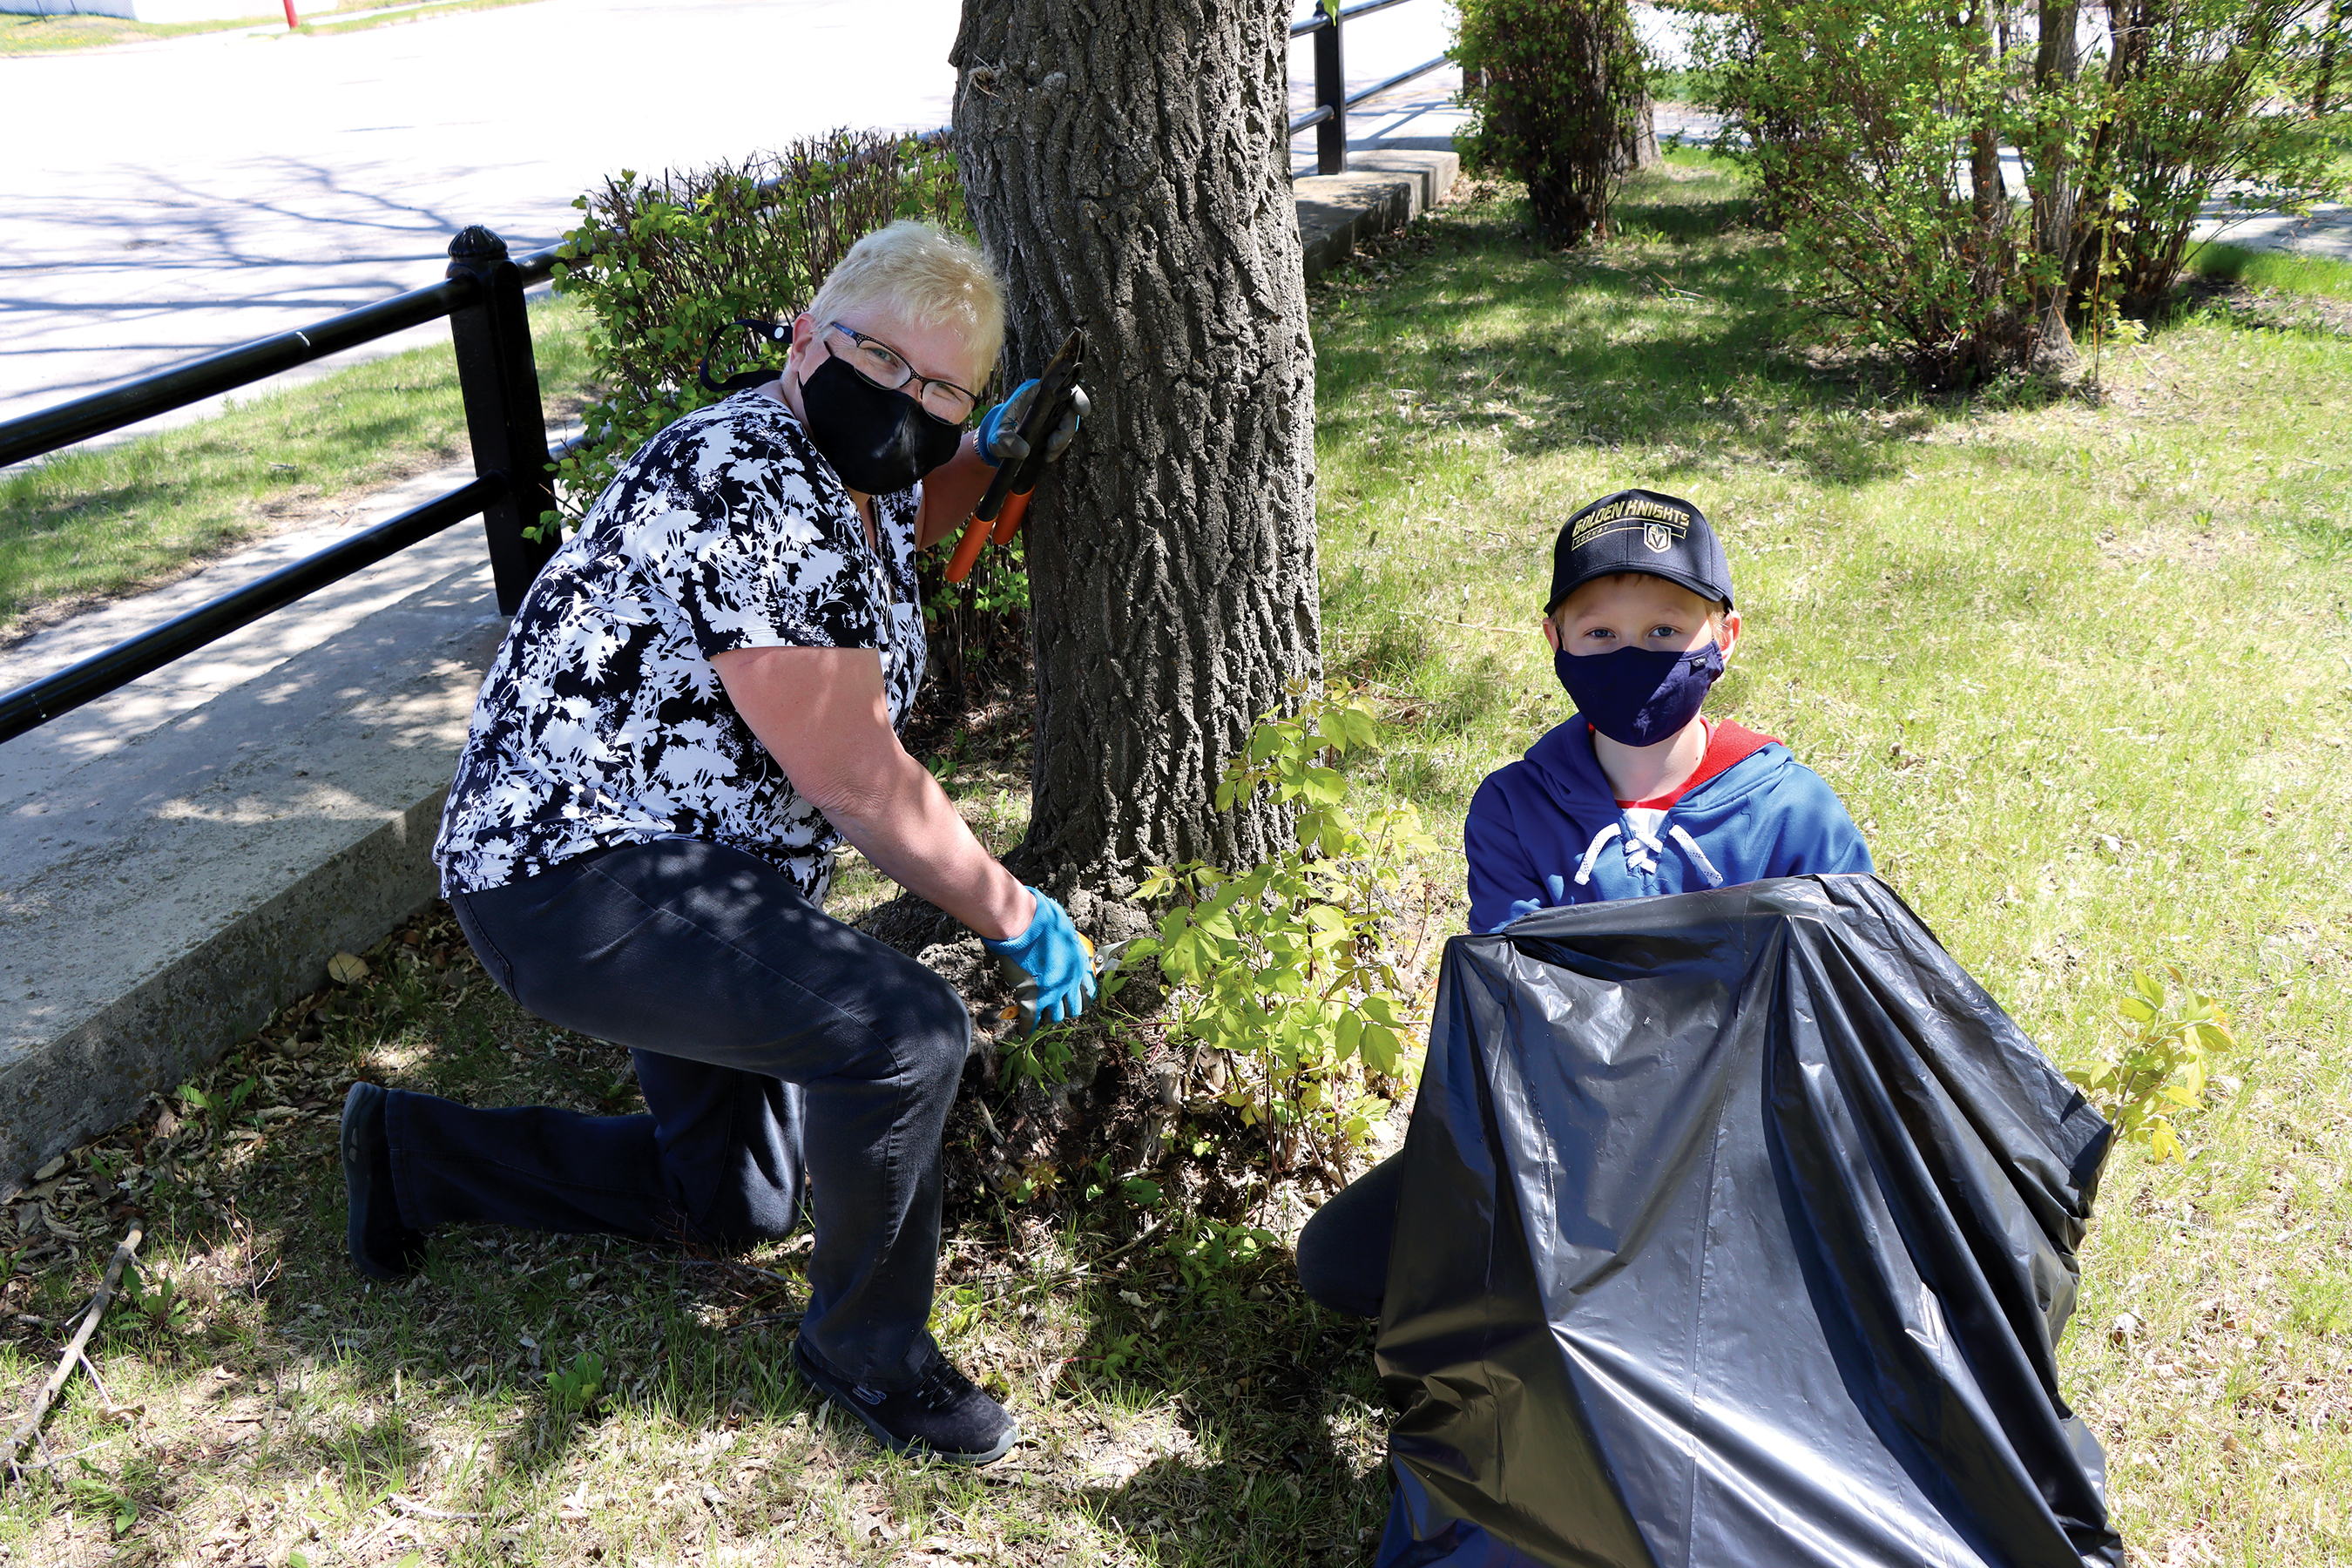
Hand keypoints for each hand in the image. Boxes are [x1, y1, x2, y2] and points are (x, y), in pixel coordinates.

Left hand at [974, 378, 1089, 467]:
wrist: (1000, 439)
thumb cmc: (999, 430)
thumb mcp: (998, 436)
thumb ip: (1008, 441)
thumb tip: (1023, 451)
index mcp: (1035, 393)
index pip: (1062, 387)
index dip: (1077, 397)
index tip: (1083, 411)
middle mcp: (1047, 401)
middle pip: (1070, 409)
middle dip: (1066, 429)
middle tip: (1052, 444)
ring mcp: (1053, 414)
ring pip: (1068, 425)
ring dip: (1062, 441)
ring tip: (1048, 453)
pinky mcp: (1054, 427)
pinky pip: (1063, 436)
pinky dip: (1058, 447)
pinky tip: (1048, 455)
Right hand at [980, 888, 1096, 1029]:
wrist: (1024, 923)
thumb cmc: (1042, 919)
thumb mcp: (1064, 930)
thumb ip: (1066, 943)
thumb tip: (1063, 943)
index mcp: (1079, 966)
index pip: (1087, 995)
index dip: (1079, 1000)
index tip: (1072, 1001)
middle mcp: (1069, 983)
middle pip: (1071, 1010)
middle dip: (1062, 1010)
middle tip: (1053, 1008)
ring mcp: (1051, 993)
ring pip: (1053, 1018)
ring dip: (1046, 1017)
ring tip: (1039, 1016)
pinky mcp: (1031, 998)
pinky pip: (1031, 1021)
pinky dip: (1026, 1027)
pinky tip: (1024, 1031)